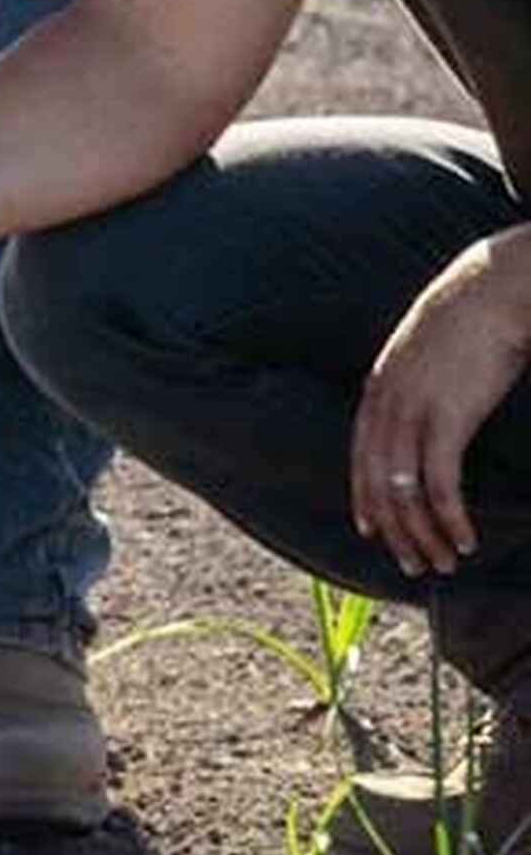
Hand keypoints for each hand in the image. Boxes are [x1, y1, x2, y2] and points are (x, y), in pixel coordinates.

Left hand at [351, 234, 530, 575]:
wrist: (494, 288)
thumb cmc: (471, 320)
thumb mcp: (429, 354)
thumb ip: (417, 383)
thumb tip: (424, 416)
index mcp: (380, 384)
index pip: (360, 452)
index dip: (363, 496)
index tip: (371, 531)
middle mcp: (387, 399)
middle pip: (376, 479)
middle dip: (393, 529)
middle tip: (413, 566)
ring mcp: (414, 407)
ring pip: (405, 490)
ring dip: (424, 533)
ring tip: (443, 562)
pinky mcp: (449, 416)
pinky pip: (441, 484)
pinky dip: (450, 518)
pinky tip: (465, 539)